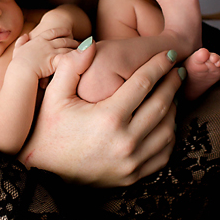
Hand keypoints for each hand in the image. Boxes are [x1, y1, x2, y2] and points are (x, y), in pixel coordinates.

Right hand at [11, 27, 77, 78]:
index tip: (67, 30)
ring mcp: (51, 52)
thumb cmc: (19, 62)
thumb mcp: (18, 49)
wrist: (22, 70)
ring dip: (75, 48)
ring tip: (81, 49)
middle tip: (77, 41)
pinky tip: (79, 57)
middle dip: (71, 39)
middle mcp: (46, 44)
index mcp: (38, 40)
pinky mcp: (55, 60)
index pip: (52, 32)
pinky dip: (74, 56)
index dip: (61, 30)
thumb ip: (21, 41)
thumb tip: (25, 36)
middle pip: (62, 40)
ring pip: (66, 47)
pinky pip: (67, 57)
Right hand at [20, 41, 181, 186]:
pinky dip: (168, 135)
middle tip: (177, 69)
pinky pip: (163, 154)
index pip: (144, 84)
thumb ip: (71, 66)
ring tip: (171, 94)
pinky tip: (164, 122)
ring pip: (168, 130)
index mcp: (108, 117)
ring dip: (173, 109)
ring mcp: (131, 162)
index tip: (169, 53)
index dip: (159, 65)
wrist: (41, 173)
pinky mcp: (133, 176)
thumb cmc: (47, 130)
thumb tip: (91, 42)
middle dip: (173, 83)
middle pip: (162, 105)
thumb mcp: (54, 95)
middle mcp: (125, 141)